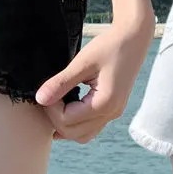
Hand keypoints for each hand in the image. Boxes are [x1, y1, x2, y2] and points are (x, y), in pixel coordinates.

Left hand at [36, 16, 154, 143]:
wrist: (133, 38)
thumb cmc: (110, 46)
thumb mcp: (82, 62)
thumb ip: (61, 82)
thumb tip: (39, 99)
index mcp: (105, 103)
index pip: (67, 120)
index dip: (51, 108)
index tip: (47, 88)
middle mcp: (111, 113)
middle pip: (72, 133)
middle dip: (55, 118)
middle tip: (50, 95)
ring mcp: (113, 113)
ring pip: (81, 135)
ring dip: (64, 124)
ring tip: (56, 102)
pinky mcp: (112, 109)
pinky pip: (90, 127)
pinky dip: (75, 122)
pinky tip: (66, 104)